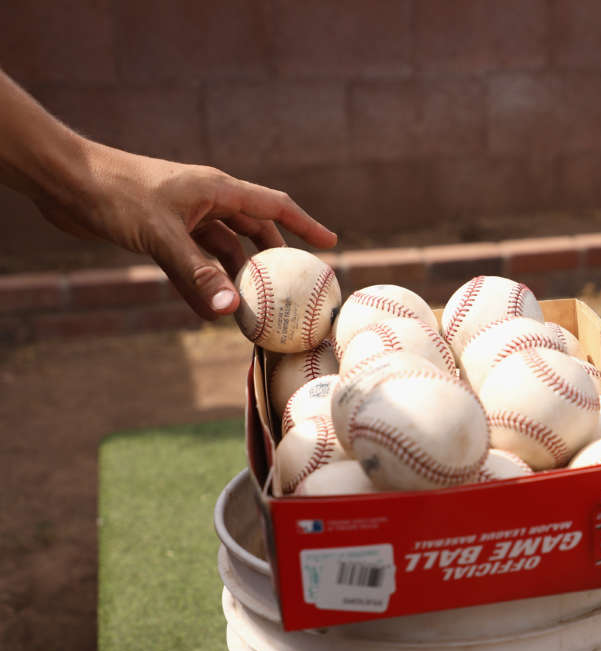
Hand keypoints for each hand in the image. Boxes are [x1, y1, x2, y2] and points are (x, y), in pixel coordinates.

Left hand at [37, 141, 337, 319]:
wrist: (64, 180)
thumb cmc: (115, 193)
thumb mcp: (161, 235)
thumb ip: (197, 275)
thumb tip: (229, 313)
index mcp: (217, 189)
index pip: (275, 206)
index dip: (305, 224)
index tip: (330, 245)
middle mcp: (207, 200)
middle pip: (254, 232)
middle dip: (273, 261)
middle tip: (292, 290)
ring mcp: (185, 216)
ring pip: (224, 250)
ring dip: (236, 278)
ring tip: (251, 310)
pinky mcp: (163, 232)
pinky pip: (195, 262)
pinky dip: (204, 284)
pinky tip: (208, 311)